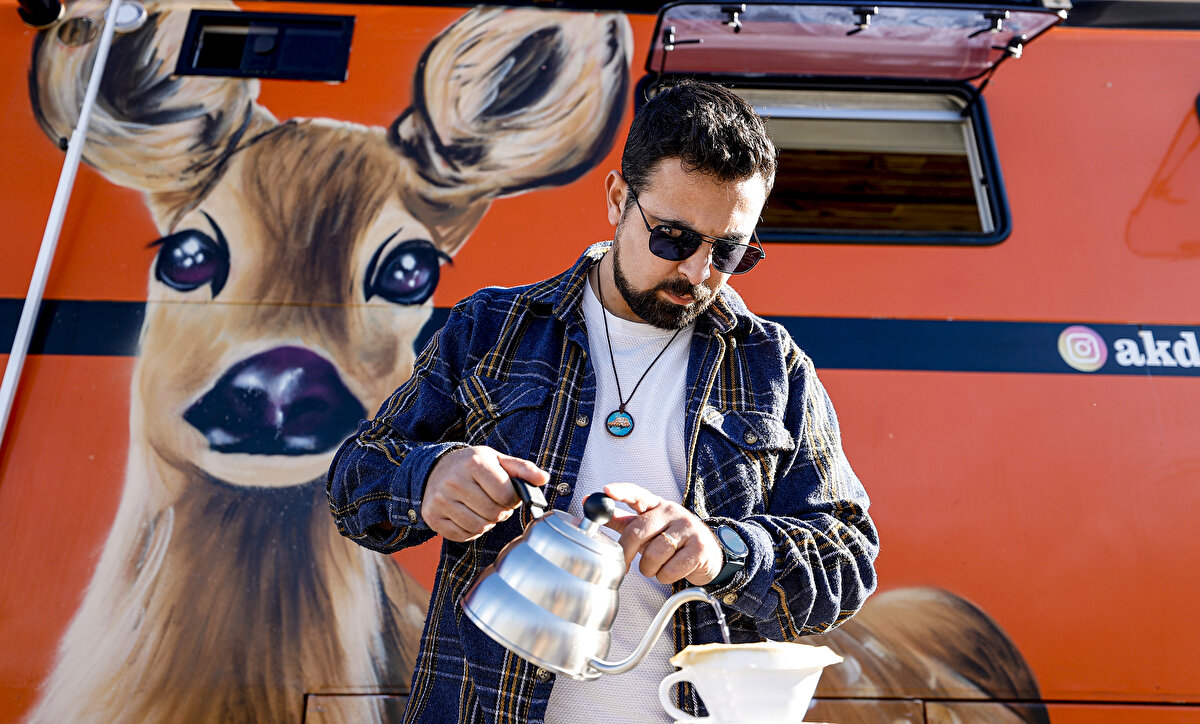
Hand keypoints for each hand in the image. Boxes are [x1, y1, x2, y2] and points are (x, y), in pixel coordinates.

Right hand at [422, 446, 548, 541]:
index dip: (512, 499)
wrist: (435, 469)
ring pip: (479, 527)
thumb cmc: (472, 465)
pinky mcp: (432, 517)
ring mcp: (441, 500)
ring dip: (487, 522)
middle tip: (496, 502)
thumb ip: (523, 469)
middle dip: (501, 511)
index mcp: (474, 463)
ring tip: (483, 508)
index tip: (508, 494)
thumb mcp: (497, 459)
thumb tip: (544, 479)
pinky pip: (463, 535)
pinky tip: (469, 515)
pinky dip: (471, 531)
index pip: (506, 495)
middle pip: (493, 513)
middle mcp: (454, 481)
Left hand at [602, 482, 722, 585]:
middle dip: (628, 553)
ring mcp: (688, 528)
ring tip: (656, 568)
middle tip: (626, 566)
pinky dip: (666, 576)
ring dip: (650, 569)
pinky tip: (671, 572)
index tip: (606, 490)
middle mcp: (672, 511)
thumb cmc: (668, 539)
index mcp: (655, 504)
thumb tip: (589, 502)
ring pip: (655, 553)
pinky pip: (672, 568)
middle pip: (639, 531)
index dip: (621, 492)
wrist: (706, 554)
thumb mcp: (645, 527)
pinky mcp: (699, 547)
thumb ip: (618, 518)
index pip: (637, 494)